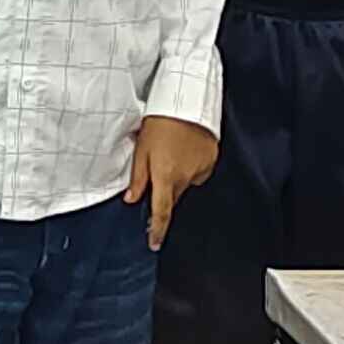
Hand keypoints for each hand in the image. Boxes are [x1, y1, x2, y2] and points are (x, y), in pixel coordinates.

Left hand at [128, 116, 220, 242]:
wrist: (186, 101)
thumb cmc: (160, 122)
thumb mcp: (141, 149)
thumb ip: (138, 178)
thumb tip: (132, 198)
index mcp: (165, 176)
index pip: (161, 212)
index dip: (157, 230)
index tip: (154, 243)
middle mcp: (185, 177)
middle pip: (173, 197)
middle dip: (164, 191)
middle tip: (157, 169)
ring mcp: (201, 169)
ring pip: (185, 184)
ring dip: (177, 176)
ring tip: (171, 152)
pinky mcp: (211, 160)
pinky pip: (197, 172)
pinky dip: (190, 166)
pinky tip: (184, 149)